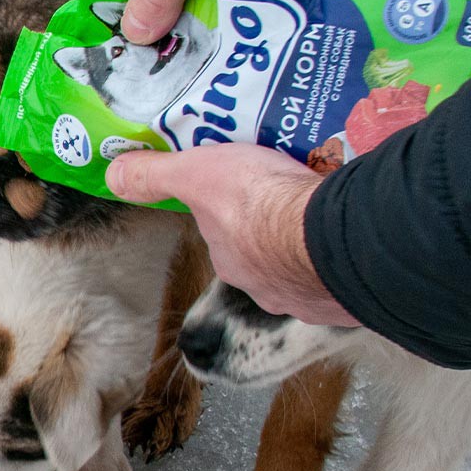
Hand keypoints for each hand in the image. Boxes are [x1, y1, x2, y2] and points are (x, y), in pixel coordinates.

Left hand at [106, 145, 359, 326]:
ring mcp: (306, 293)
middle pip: (268, 251)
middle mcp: (263, 284)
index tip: (253, 191)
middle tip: (294, 197)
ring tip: (328, 211)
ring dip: (312, 243)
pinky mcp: (345, 296)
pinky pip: (346, 274)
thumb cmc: (260, 204)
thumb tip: (113, 175)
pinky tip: (358, 236)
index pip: (228, 234)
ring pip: (306, 264)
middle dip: (278, 229)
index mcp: (230, 259)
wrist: (332, 235)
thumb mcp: (198, 174)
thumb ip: (156, 176)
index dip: (237, 213)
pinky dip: (348, 258)